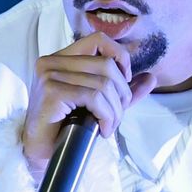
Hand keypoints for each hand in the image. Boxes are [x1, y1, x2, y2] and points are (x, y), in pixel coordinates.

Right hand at [23, 33, 157, 177]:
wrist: (40, 152)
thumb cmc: (65, 127)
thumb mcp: (98, 104)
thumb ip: (120, 89)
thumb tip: (151, 78)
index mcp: (61, 58)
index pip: (98, 39)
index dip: (120, 56)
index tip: (125, 81)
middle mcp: (51, 61)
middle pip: (106, 64)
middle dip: (122, 93)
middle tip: (118, 115)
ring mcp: (49, 75)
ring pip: (103, 83)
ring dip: (115, 110)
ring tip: (110, 125)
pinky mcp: (52, 92)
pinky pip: (94, 98)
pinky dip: (106, 116)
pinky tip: (103, 130)